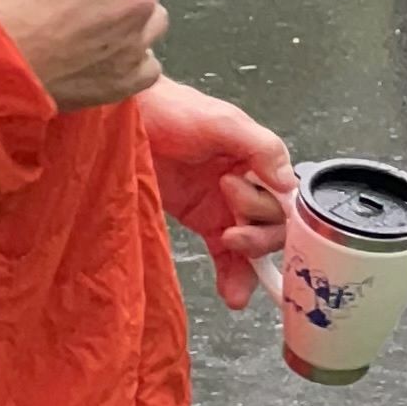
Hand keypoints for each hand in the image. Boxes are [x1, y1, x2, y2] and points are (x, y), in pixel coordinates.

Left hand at [138, 83, 294, 307]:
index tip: (244, 215)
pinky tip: (232, 294)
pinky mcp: (199, 221)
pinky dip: (231, 275)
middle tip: (230, 230)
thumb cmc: (170, 110)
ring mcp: (222, 206)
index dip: (272, 215)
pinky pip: (224, 254)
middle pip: (273, 226)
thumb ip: (261, 148)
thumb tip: (287, 184)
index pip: (285, 200)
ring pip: (252, 245)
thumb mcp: (223, 122)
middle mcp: (247, 185)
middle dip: (258, 236)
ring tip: (233, 277)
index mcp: (258, 160)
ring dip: (248, 264)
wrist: (119, 117)